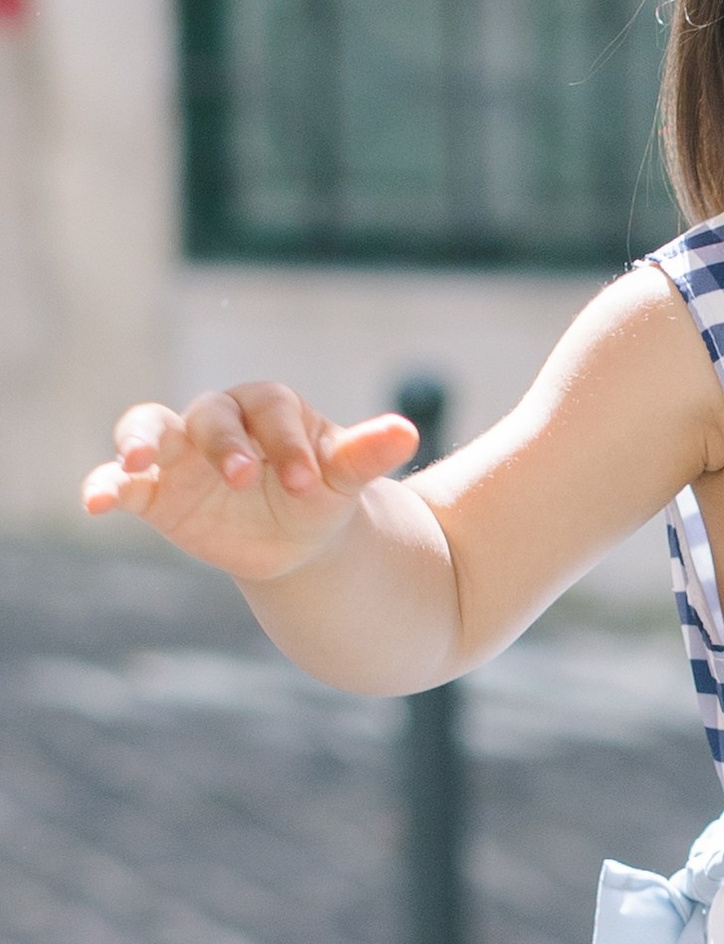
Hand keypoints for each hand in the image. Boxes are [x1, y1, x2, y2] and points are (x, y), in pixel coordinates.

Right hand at [81, 385, 419, 582]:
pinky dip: (104, 484)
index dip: (286, 442)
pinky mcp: (151, 490)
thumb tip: (407, 432)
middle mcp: (218, 419)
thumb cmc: (320, 493)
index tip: (307, 483)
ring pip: (149, 428)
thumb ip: (365, 455)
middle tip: (243, 478)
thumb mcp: (343, 478)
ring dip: (140, 440)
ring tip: (138, 460)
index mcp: (269, 406)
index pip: (270, 410)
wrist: (293, 537)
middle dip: (224, 443)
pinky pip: (121, 481)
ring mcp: (179, 452)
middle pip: (209, 413)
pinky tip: (96, 501)